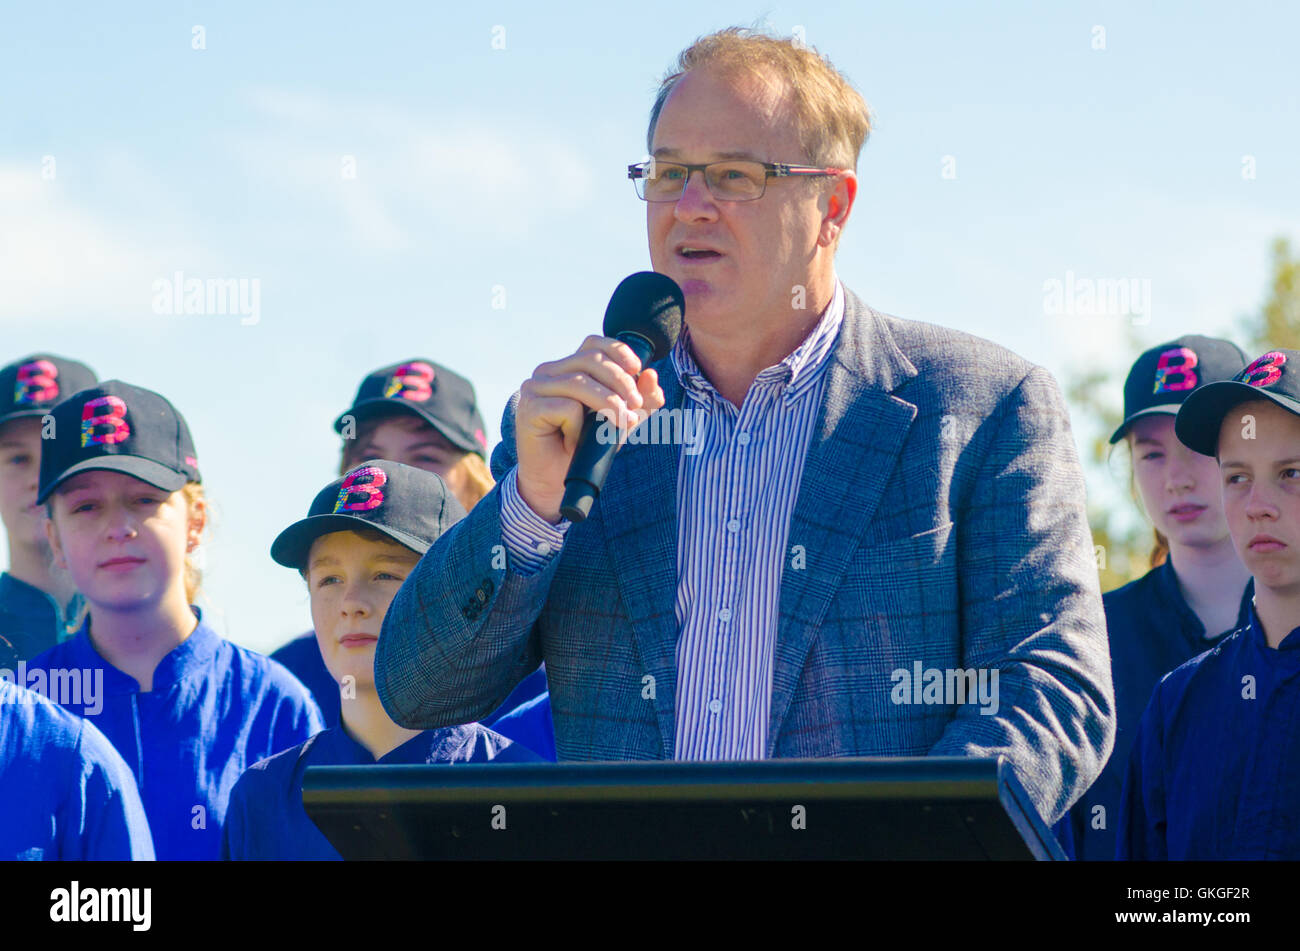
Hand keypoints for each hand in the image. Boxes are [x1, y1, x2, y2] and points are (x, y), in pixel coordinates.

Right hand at [514, 336, 664, 522]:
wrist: (554, 482)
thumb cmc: (584, 448)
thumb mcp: (620, 421)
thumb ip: (639, 400)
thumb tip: (652, 376)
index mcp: (568, 368)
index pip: (594, 344)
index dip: (618, 351)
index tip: (638, 370)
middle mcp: (548, 372)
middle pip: (591, 360)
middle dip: (621, 382)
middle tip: (636, 406)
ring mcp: (535, 388)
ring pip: (580, 383)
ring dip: (608, 403)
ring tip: (621, 424)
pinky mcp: (529, 408)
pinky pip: (566, 407)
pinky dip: (579, 426)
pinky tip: (576, 442)